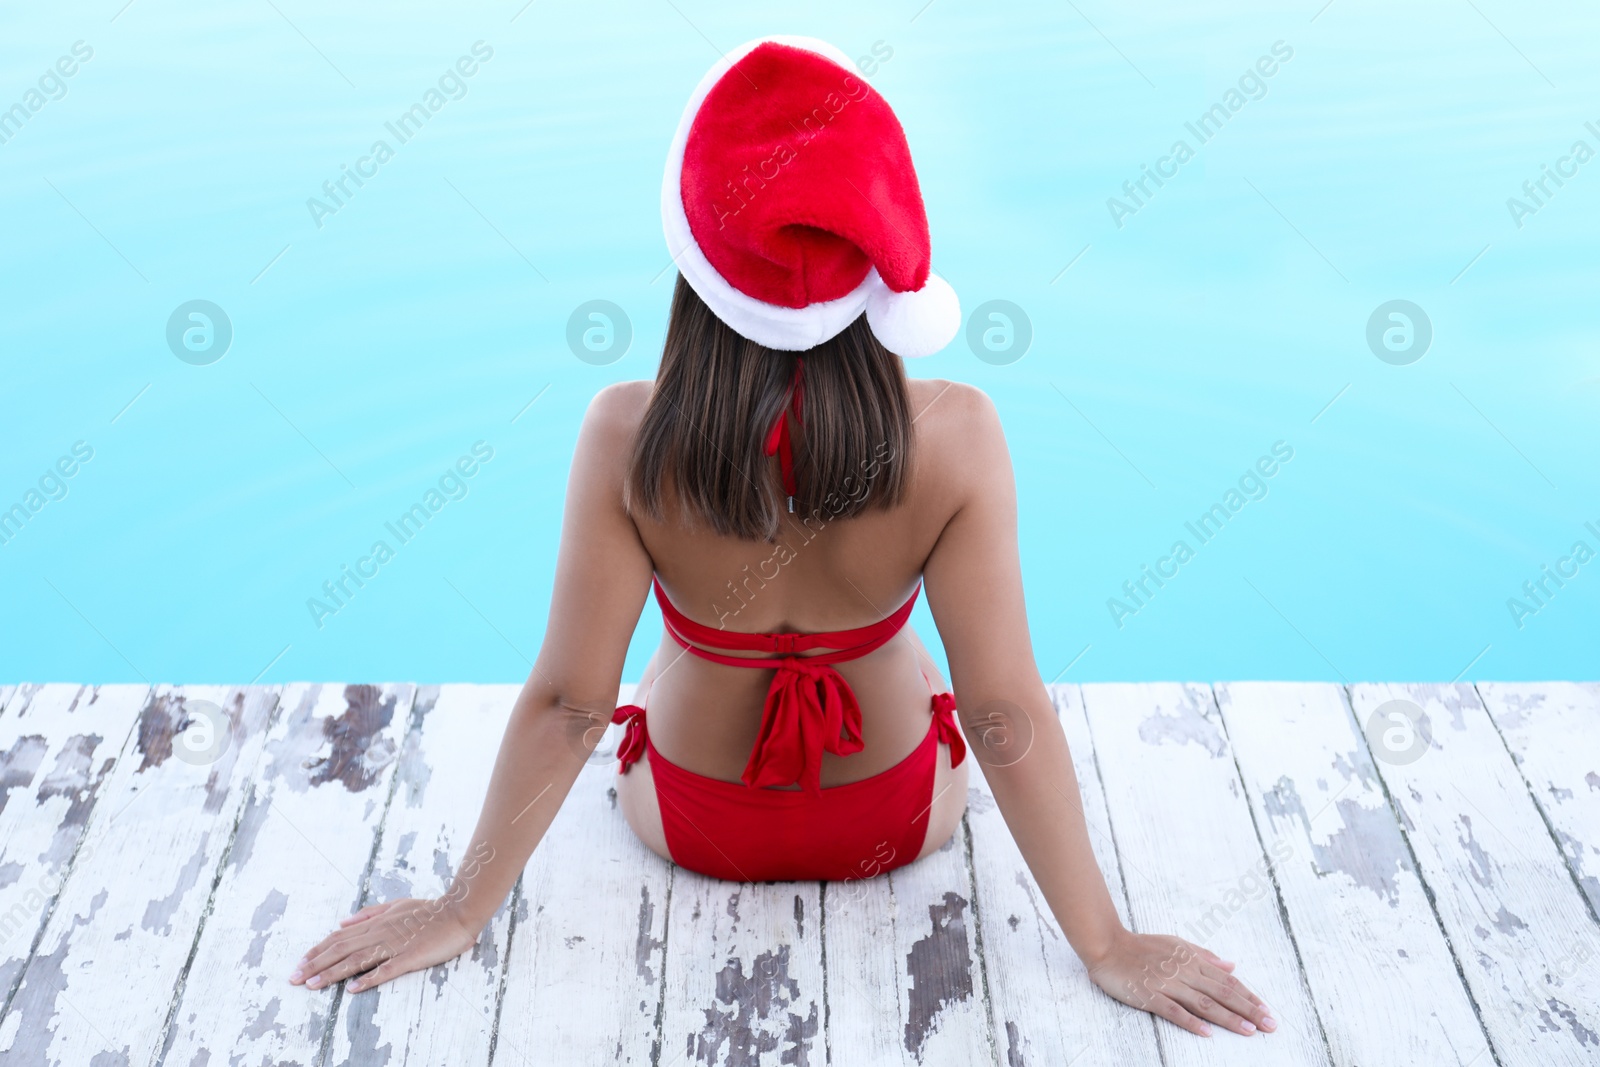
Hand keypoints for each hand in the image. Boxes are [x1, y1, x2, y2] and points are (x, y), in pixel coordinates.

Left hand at [289, 897, 479, 993]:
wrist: (458, 912)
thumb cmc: (429, 910)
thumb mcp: (396, 905)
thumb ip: (369, 914)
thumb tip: (343, 923)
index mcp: (376, 922)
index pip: (340, 937)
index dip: (318, 950)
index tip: (300, 963)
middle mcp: (380, 933)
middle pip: (341, 949)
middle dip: (315, 964)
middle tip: (295, 978)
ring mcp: (395, 945)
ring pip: (357, 960)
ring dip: (333, 973)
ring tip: (313, 985)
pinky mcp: (410, 957)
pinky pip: (386, 969)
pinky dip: (368, 979)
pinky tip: (353, 989)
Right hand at [1085, 928, 1275, 1037]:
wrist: (1107, 945)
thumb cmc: (1141, 946)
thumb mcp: (1176, 944)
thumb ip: (1204, 955)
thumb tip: (1231, 965)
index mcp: (1191, 959)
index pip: (1226, 980)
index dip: (1248, 996)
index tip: (1266, 1010)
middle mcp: (1183, 971)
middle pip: (1221, 992)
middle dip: (1248, 1009)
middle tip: (1270, 1025)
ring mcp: (1166, 983)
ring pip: (1203, 1003)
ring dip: (1228, 1017)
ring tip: (1249, 1030)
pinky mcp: (1149, 995)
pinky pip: (1173, 1010)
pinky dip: (1191, 1021)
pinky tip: (1207, 1032)